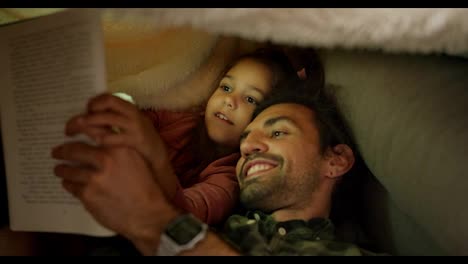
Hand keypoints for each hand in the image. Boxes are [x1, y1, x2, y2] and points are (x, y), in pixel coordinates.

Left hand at [51, 142, 179, 253]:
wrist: (148, 213)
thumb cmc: (146, 187)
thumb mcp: (138, 162)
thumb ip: (121, 151)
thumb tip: (102, 143)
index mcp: (120, 149)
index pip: (94, 130)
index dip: (79, 127)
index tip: (71, 130)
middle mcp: (106, 160)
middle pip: (75, 150)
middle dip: (63, 150)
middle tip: (57, 151)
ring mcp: (94, 178)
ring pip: (70, 170)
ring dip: (62, 169)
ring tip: (59, 169)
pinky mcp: (88, 195)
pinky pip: (72, 186)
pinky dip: (68, 184)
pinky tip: (68, 183)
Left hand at [65, 93, 169, 171]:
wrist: (158, 158)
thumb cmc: (140, 142)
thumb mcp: (130, 126)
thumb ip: (114, 120)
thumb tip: (88, 117)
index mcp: (131, 109)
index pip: (109, 98)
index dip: (94, 103)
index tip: (83, 111)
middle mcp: (134, 115)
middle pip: (105, 107)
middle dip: (85, 117)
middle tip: (70, 126)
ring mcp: (136, 127)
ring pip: (107, 120)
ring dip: (88, 125)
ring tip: (73, 136)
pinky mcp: (137, 141)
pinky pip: (114, 138)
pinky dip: (101, 140)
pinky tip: (93, 145)